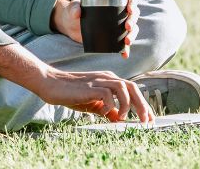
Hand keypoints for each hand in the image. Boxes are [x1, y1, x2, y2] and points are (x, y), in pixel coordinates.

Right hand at [34, 67, 154, 122]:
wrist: (51, 83)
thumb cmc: (70, 93)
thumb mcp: (92, 103)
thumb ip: (106, 110)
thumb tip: (118, 120)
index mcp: (109, 81)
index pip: (132, 90)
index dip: (143, 104)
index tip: (149, 119)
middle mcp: (107, 78)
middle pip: (133, 87)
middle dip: (142, 105)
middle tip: (145, 121)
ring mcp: (99, 81)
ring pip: (123, 87)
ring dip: (127, 104)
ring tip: (123, 117)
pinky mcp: (90, 86)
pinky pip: (107, 93)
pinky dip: (110, 104)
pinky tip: (104, 112)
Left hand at [51, 0, 139, 57]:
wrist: (70, 24)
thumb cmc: (73, 11)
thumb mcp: (73, 8)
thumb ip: (74, 7)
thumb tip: (78, 10)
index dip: (134, 1)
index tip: (130, 9)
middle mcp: (119, 11)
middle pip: (134, 13)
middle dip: (133, 20)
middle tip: (127, 26)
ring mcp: (118, 24)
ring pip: (132, 28)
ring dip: (133, 34)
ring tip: (127, 41)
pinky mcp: (114, 36)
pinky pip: (123, 43)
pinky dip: (125, 49)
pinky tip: (124, 55)